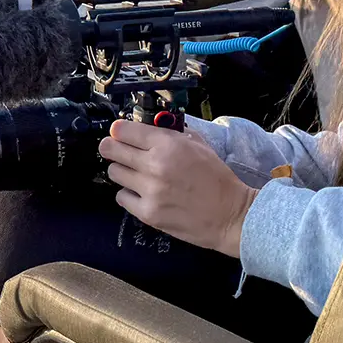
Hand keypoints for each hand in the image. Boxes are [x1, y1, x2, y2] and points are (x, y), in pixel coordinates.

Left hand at [99, 119, 258, 256]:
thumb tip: (150, 127)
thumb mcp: (200, 145)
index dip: (118, 130)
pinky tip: (142, 193)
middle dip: (111, 148)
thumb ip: (173, 134)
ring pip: (114, 173)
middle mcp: (155, 166)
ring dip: (122, 171)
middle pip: (111, 150)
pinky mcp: (148, 213)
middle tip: (116, 151)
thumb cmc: (218, 179)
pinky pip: (122, 197)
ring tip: (136, 174)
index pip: (123, 130)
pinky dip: (129, 194)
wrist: (231, 215)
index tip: (119, 133)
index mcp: (168, 145)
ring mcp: (150, 191)